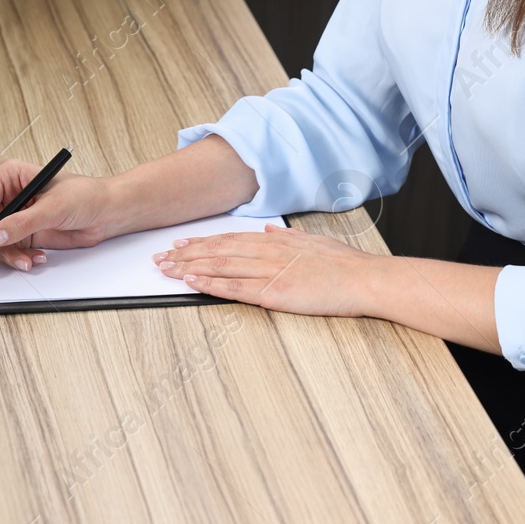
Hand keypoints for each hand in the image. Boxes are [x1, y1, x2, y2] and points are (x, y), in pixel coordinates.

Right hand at [0, 158, 119, 273]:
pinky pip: (11, 251)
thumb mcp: (53, 207)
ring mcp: (16, 217)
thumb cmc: (86, 195)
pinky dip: (20, 259)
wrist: (107, 213)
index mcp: (12, 176)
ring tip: (26, 261)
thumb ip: (23, 222)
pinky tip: (37, 258)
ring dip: (8, 255)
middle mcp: (10, 196)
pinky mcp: (25, 235)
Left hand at [151, 224, 381, 317]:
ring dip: (190, 268)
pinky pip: (235, 288)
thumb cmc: (343, 264)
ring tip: (166, 270)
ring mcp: (268, 272)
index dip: (202, 242)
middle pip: (217, 251)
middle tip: (161, 258)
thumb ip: (288, 237)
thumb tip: (271, 230)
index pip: (229, 239)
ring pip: (220, 267)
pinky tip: (192, 282)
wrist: (363, 279)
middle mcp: (266, 252)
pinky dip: (210, 284)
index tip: (181, 244)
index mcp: (275, 242)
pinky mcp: (273, 293)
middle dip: (186, 254)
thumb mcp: (313, 242)